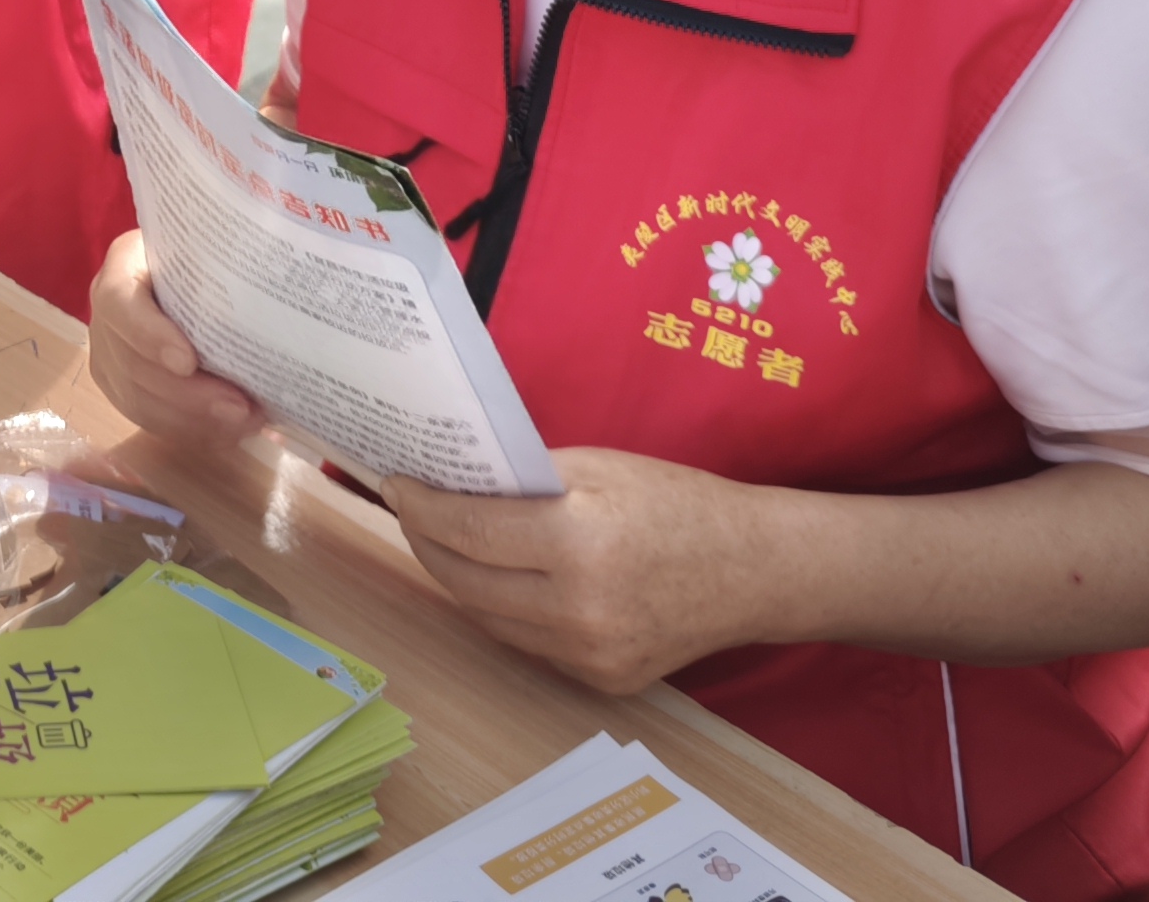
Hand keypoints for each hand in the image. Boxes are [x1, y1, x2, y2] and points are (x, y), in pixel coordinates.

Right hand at [85, 231, 270, 452]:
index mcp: (123, 267)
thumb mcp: (208, 249)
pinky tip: (229, 431)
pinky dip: (190, 429)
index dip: (150, 337)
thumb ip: (225, 266)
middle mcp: (106, 315)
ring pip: (138, 400)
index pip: (121, 304)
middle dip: (187, 394)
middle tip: (240, 407)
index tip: (189, 362)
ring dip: (193, 419)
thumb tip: (275, 291)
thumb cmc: (202, 256)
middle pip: (132, 364)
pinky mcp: (120, 389)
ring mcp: (108, 356)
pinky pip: (148, 418)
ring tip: (245, 421)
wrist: (183, 275)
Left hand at [385, 451, 778, 695]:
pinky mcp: (601, 681)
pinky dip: (502, 609)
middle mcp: (580, 609)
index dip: (421, 506)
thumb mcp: (598, 468)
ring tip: (440, 539)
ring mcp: (591, 654)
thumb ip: (525, 480)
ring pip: (489, 618)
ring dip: (457, 578)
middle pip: (465, 581)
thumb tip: (452, 483)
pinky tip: (494, 577)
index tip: (395, 484)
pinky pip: (528, 642)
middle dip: (425, 542)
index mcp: (579, 542)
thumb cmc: (676, 502)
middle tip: (407, 510)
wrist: (753, 570)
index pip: (469, 529)